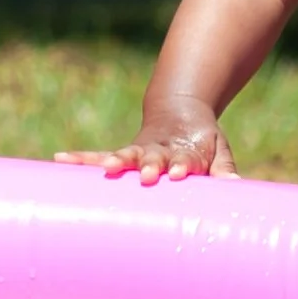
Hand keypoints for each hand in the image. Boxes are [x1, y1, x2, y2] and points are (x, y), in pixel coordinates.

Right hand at [55, 102, 237, 183]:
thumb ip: (224, 169)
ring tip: (104, 167)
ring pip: (124, 155)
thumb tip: (238, 186)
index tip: (181, 172)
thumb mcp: (218, 151)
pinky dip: (80, 159)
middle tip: (146, 174)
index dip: (181, 166)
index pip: (183, 160)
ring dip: (113, 161)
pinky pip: (96, 157)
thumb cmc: (201, 142)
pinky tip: (59, 160)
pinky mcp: (123, 155)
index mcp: (183, 153)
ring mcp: (138, 152)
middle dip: (148, 166)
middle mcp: (157, 152)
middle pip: (152, 158)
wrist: (180, 112)